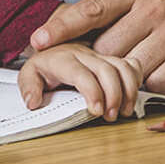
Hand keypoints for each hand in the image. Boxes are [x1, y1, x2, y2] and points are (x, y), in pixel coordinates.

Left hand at [16, 43, 141, 120]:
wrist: (51, 47)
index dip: (92, 91)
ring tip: (124, 111)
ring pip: (122, 66)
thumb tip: (33, 102)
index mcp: (63, 58)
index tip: (96, 111)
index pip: (80, 73)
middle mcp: (84, 54)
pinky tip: (131, 96)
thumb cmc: (44, 66)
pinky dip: (136, 79)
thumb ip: (28, 87)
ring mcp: (100, 55)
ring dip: (128, 90)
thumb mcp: (29, 75)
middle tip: (111, 116)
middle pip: (106, 69)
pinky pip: (131, 64)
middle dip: (113, 95)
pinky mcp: (111, 58)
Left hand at [29, 0, 164, 94]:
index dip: (63, 27)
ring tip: (141, 64)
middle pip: (108, 48)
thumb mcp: (125, 17)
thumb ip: (89, 25)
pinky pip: (154, 85)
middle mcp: (157, 6)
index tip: (38, 41)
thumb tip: (38, 43)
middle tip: (116, 60)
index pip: (92, 9)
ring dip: (128, 77)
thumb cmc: (150, 31)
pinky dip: (151, 86)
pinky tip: (159, 72)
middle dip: (105, 61)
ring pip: (130, 70)